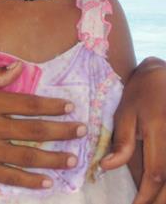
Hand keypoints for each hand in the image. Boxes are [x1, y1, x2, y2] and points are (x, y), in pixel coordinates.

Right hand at [0, 63, 85, 188]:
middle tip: (83, 132)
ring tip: (73, 159)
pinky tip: (48, 181)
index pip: (28, 103)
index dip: (52, 106)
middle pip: (34, 130)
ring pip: (27, 155)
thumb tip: (18, 67)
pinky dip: (31, 180)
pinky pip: (11, 176)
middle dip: (62, 131)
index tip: (70, 107)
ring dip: (53, 158)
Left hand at [101, 57, 165, 203]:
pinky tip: (162, 191)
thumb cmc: (140, 92)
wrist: (163, 76)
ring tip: (152, 202)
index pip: (156, 173)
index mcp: (159, 132)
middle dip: (159, 200)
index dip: (147, 195)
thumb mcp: (125, 113)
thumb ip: (121, 142)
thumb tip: (107, 168)